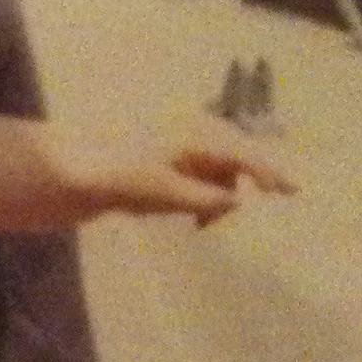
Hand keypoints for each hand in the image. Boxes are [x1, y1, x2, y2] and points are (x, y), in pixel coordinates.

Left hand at [68, 119, 296, 225]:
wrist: (68, 171)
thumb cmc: (119, 176)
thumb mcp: (166, 191)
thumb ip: (205, 198)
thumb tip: (235, 202)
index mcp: (194, 136)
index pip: (242, 153)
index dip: (269, 172)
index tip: (293, 192)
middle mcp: (189, 136)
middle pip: (231, 160)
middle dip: (239, 187)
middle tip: (234, 218)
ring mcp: (174, 148)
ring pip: (212, 172)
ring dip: (215, 197)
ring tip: (201, 226)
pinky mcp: (160, 164)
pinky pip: (193, 180)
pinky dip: (196, 197)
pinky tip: (186, 217)